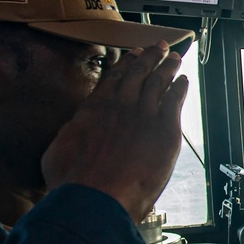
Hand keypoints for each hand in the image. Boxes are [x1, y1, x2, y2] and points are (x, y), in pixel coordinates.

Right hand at [41, 42, 188, 221]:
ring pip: (159, 82)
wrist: (96, 196)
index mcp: (95, 108)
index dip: (126, 63)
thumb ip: (72, 134)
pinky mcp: (165, 129)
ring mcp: (144, 114)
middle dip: (150, 57)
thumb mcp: (59, 151)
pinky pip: (175, 100)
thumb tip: (74, 130)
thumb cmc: (73, 181)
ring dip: (167, 67)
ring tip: (174, 57)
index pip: (113, 77)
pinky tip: (184, 80)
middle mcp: (120, 105)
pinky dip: (180, 87)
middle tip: (158, 47)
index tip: (133, 53)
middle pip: (138, 73)